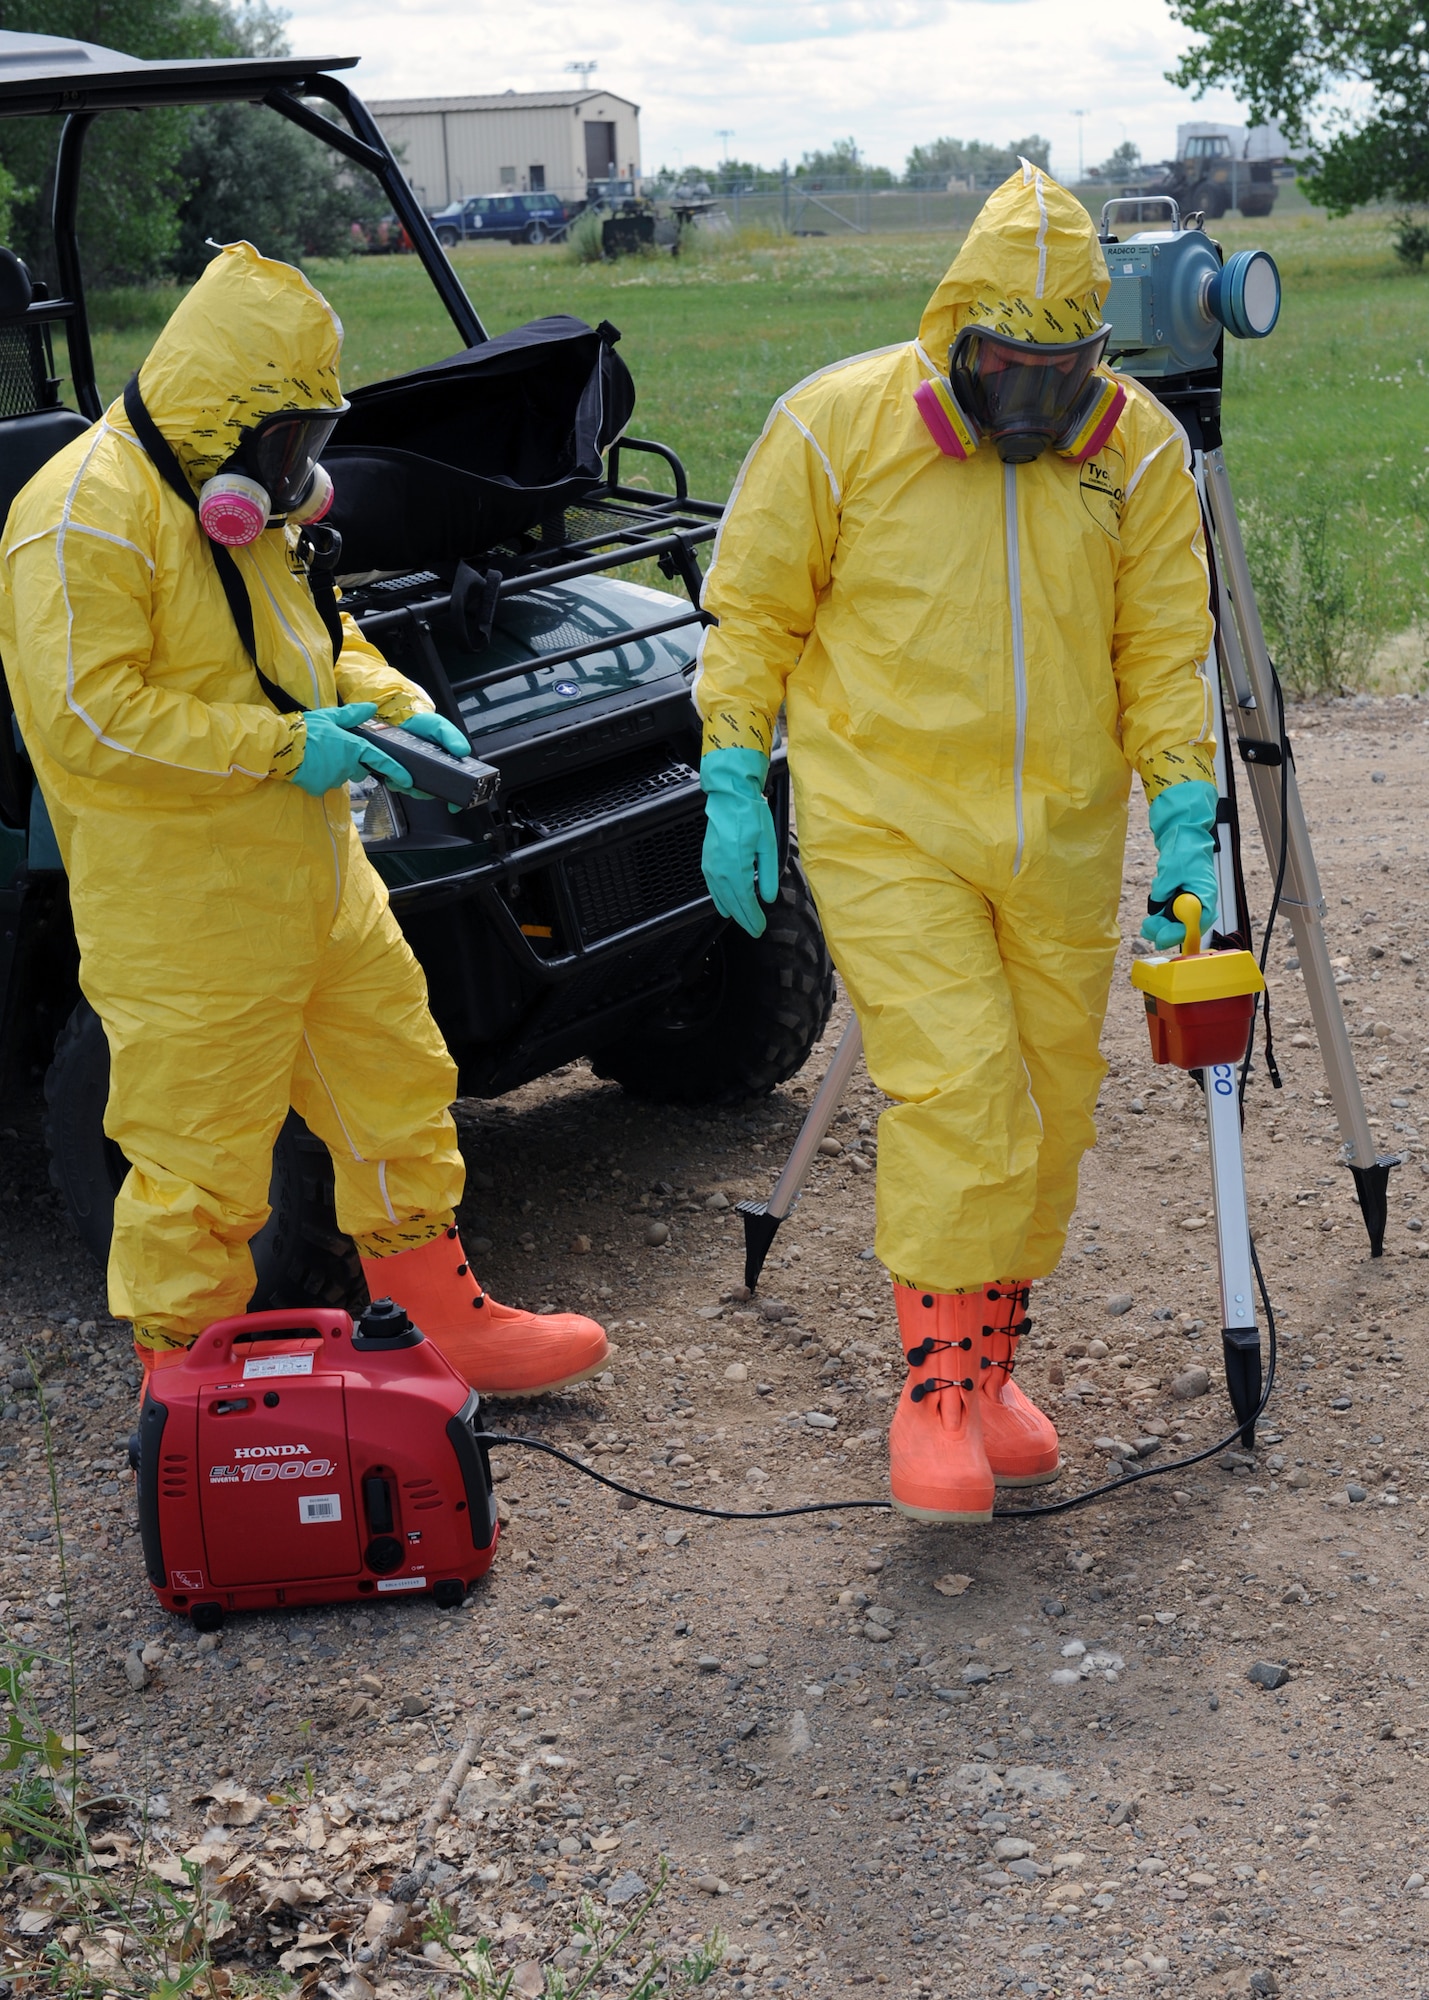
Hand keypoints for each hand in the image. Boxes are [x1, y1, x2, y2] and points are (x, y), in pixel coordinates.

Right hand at [289, 703, 413, 797]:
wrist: (282, 746)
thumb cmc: (307, 729)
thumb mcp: (331, 716)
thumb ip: (353, 714)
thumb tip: (371, 708)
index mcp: (354, 748)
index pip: (380, 760)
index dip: (396, 770)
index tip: (408, 780)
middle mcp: (348, 766)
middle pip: (358, 770)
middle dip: (352, 764)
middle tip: (334, 750)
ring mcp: (334, 779)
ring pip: (341, 776)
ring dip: (334, 768)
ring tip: (318, 756)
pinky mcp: (320, 788)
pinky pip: (324, 784)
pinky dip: (320, 777)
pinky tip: (309, 766)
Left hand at [399, 710, 470, 810]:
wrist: (399, 722)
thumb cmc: (423, 725)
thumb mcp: (439, 726)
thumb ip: (452, 736)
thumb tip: (463, 750)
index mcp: (447, 765)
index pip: (455, 786)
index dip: (456, 799)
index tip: (454, 805)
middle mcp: (432, 773)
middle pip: (433, 793)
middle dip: (426, 792)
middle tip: (421, 784)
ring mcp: (415, 776)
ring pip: (415, 792)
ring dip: (410, 788)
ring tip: (406, 776)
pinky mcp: (399, 775)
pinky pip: (399, 787)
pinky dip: (396, 783)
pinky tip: (395, 774)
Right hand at [700, 748, 778, 937]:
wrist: (730, 797)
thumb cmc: (751, 816)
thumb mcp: (768, 845)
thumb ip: (768, 874)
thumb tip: (768, 898)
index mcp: (737, 867)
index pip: (745, 900)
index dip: (753, 916)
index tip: (760, 927)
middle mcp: (720, 870)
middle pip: (732, 903)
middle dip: (744, 919)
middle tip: (754, 930)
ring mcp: (711, 866)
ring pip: (720, 897)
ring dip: (732, 912)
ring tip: (742, 922)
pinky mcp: (707, 861)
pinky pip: (712, 887)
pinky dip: (719, 900)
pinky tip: (724, 906)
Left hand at [1142, 779, 1218, 949]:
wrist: (1185, 838)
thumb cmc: (1185, 850)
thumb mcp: (1172, 869)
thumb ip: (1164, 889)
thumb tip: (1156, 904)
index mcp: (1206, 897)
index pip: (1195, 924)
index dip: (1177, 933)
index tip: (1161, 937)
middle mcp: (1200, 904)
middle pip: (1184, 928)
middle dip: (1164, 931)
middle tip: (1146, 928)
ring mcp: (1191, 903)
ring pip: (1175, 923)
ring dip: (1160, 923)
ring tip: (1150, 917)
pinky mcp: (1181, 901)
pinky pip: (1170, 915)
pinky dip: (1160, 913)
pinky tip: (1156, 903)